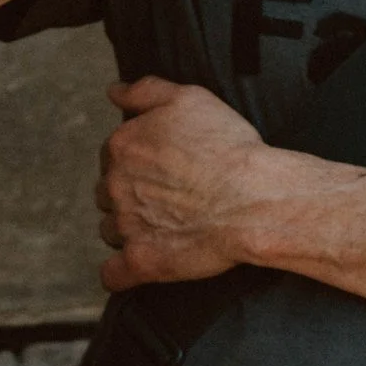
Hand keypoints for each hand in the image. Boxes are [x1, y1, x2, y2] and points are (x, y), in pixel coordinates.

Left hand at [96, 77, 271, 290]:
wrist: (257, 198)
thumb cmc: (229, 147)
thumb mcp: (189, 99)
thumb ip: (145, 91)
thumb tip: (113, 91)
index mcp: (121, 146)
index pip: (112, 156)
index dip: (137, 163)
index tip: (163, 169)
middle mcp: (115, 185)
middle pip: (108, 193)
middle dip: (130, 195)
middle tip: (167, 198)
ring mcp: (125, 225)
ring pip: (110, 230)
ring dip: (128, 230)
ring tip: (166, 227)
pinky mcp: (141, 260)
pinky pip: (113, 274)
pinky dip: (120, 273)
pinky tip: (135, 267)